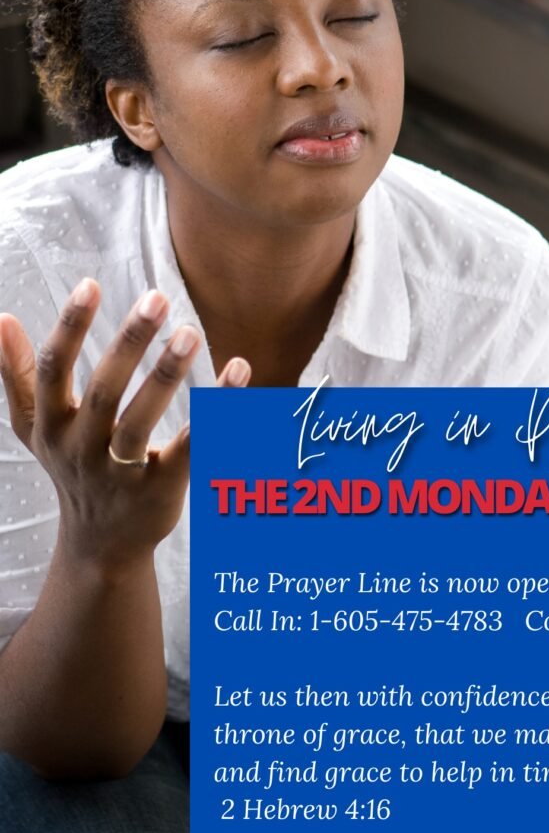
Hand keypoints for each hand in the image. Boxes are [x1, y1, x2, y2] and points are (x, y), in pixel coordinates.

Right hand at [0, 278, 250, 570]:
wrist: (100, 547)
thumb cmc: (72, 469)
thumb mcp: (36, 428)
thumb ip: (19, 375)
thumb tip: (2, 319)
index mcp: (52, 427)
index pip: (53, 371)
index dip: (69, 328)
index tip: (90, 285)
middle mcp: (81, 450)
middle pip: (103, 392)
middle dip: (128, 344)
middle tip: (157, 298)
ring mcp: (120, 474)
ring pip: (139, 422)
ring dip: (165, 376)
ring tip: (191, 333)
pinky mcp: (161, 490)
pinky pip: (190, 448)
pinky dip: (216, 412)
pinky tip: (240, 371)